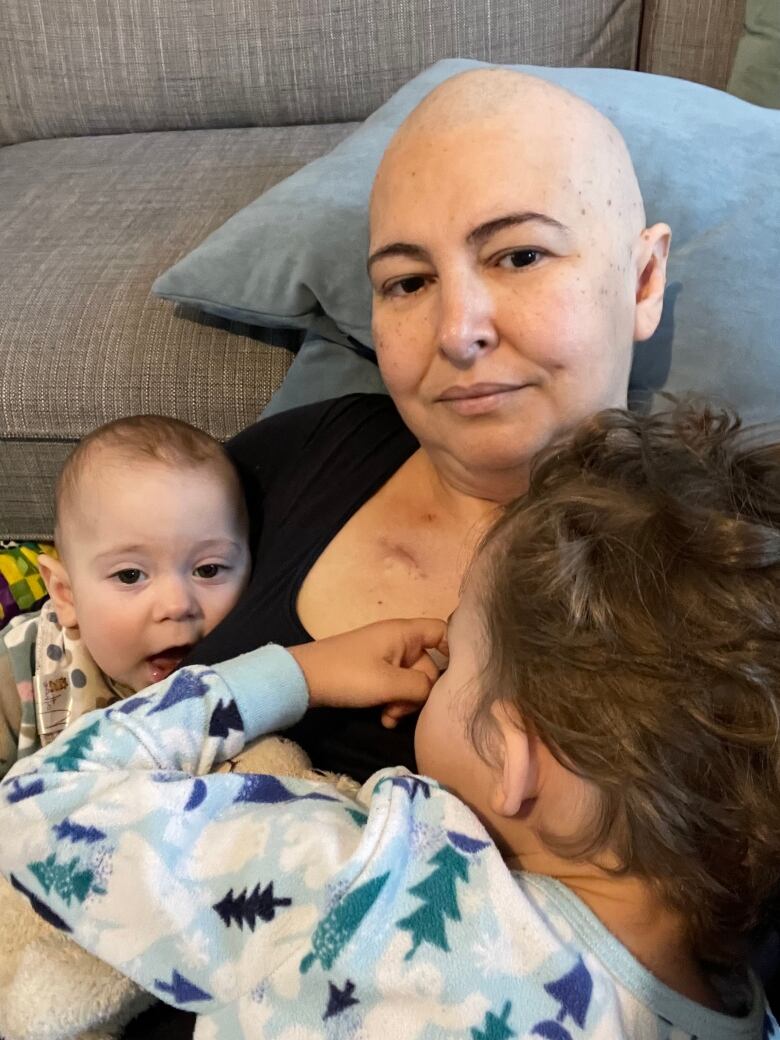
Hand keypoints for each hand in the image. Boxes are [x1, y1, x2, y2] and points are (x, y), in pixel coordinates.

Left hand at [289, 618, 447, 725]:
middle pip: (429, 666)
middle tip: (400, 710)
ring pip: (412, 682)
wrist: (302, 681)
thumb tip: (434, 692)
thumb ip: (420, 687)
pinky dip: (392, 703)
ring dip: (404, 703)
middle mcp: (399, 641)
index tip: (459, 677)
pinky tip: (383, 718)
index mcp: (404, 633)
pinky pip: (395, 688)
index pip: (443, 631)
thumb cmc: (347, 675)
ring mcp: (386, 657)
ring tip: (387, 717)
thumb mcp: (388, 683)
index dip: (455, 649)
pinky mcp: (374, 673)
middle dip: (418, 693)